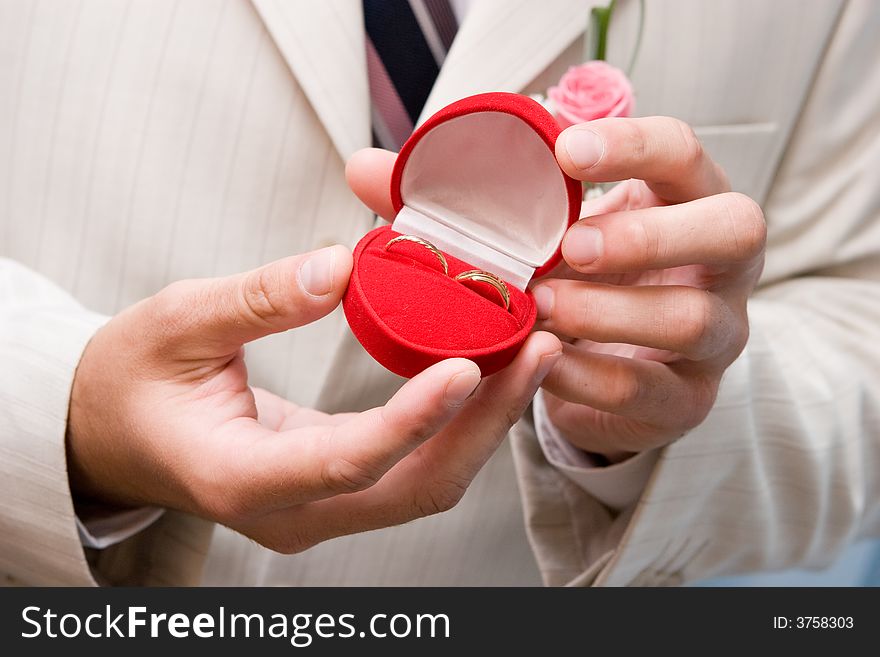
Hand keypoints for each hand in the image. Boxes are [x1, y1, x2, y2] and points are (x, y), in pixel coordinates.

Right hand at [67, 245, 560, 552]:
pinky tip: (488, 371)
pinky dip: (458, 424)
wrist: (111, 432)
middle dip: (483, 422)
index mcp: (240, 478)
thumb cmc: (130, 381)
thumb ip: (256, 299)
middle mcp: (292, 512)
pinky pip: (414, 467)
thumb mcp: (176, 323)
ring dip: (484, 424)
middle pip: (413, 486)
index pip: (344, 462)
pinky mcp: (336, 489)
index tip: (468, 366)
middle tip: (538, 347)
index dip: (411, 421)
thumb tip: (339, 267)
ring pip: (425, 484)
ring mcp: (319, 508)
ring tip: (531, 352)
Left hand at [531, 117, 765, 459]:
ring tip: (543, 305)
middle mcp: (729, 268)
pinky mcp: (691, 400)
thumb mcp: (590, 230)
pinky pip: (644, 389)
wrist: (612, 371)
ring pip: (690, 319)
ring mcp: (721, 337)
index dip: (634, 147)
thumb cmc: (603, 279)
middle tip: (572, 245)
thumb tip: (498, 168)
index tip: (567, 151)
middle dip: (647, 235)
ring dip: (605, 310)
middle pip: (736, 230)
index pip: (688, 156)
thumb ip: (563, 204)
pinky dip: (583, 375)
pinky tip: (541, 359)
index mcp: (700, 204)